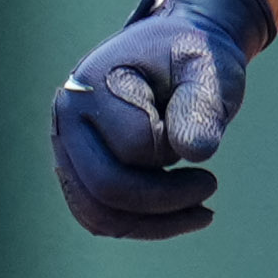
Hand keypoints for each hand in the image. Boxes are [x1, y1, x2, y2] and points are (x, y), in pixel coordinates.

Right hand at [50, 0, 277, 239]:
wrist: (174, 51)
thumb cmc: (192, 57)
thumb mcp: (208, 68)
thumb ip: (203, 103)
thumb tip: (193, 152)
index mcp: (91, 85)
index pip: (135, 145)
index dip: (176, 146)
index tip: (200, 125)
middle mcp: (66, 121)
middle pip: (106, 189)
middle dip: (166, 199)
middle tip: (211, 186)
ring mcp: (66, 151)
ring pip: (99, 215)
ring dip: (155, 223)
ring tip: (202, 210)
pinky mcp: (78, 173)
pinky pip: (100, 218)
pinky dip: (142, 226)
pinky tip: (180, 214)